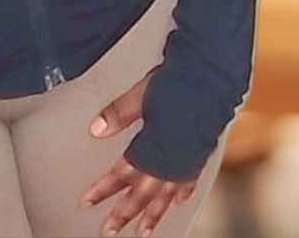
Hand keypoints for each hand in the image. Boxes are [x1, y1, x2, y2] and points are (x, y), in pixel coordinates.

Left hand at [81, 71, 199, 237]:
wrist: (211, 76)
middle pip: (142, 194)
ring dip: (153, 215)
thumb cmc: (176, 81)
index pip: (122, 175)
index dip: (103, 189)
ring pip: (166, 196)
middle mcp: (170, 160)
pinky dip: (181, 194)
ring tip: (143, 231)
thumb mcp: (141, 94)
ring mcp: (187, 160)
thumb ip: (119, 114)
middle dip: (124, 213)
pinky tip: (177, 203)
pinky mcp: (200, 154)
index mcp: (152, 146)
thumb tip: (95, 129)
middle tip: (109, 230)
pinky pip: (189, 182)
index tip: (87, 202)